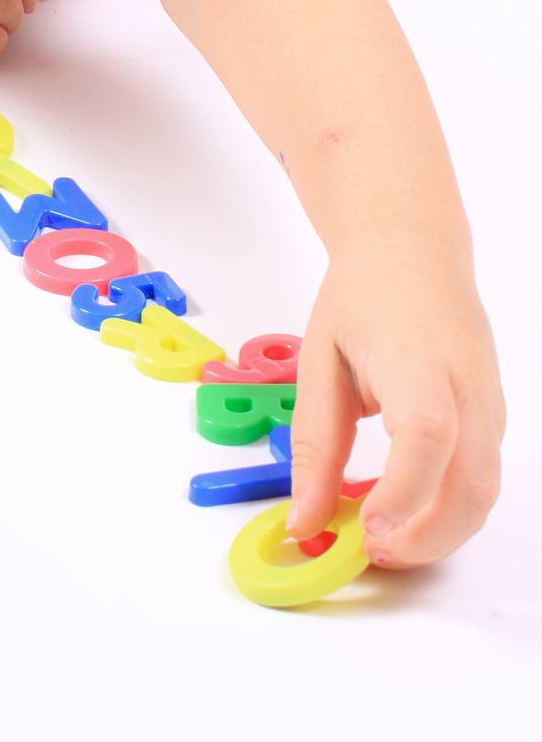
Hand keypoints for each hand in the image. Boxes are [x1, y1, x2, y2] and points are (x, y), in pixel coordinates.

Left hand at [286, 247, 505, 568]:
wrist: (412, 248)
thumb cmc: (364, 295)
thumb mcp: (319, 361)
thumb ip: (314, 445)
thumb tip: (307, 520)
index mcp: (417, 360)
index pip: (428, 437)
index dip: (403, 494)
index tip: (365, 529)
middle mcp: (466, 385)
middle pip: (474, 485)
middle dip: (426, 539)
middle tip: (369, 551)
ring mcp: (489, 401)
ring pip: (485, 492)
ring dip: (439, 532)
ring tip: (381, 537)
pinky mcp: (494, 415)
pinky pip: (482, 475)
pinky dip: (450, 506)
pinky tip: (406, 508)